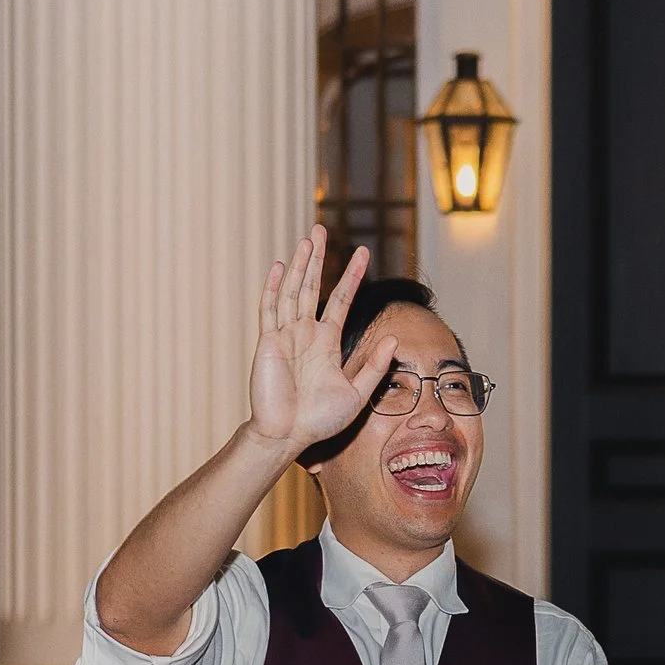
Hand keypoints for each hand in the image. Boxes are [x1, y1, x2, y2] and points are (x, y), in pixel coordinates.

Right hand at [247, 225, 399, 451]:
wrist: (289, 435)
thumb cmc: (320, 420)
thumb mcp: (357, 394)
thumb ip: (375, 368)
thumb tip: (395, 341)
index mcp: (327, 342)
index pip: (341, 299)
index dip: (351, 276)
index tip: (363, 253)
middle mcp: (306, 333)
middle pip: (312, 286)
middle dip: (318, 258)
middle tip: (321, 229)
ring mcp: (286, 335)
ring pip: (292, 291)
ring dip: (300, 265)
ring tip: (307, 239)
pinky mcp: (268, 342)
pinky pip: (270, 309)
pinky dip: (274, 287)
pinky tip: (281, 266)